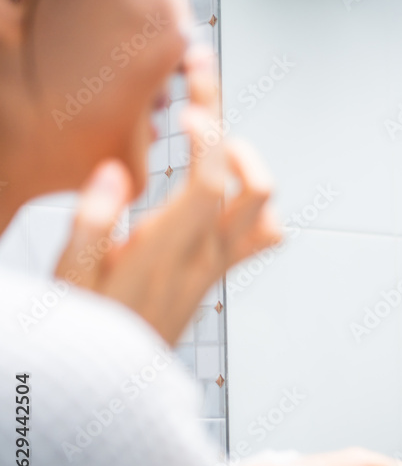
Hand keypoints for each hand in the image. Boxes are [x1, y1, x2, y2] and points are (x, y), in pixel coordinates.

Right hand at [54, 45, 281, 344]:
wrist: (115, 385)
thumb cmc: (87, 326)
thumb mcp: (70, 277)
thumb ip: (93, 222)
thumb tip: (117, 172)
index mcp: (165, 251)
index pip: (211, 183)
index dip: (209, 138)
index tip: (189, 108)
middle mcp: (204, 256)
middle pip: (249, 183)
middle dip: (227, 123)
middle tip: (199, 80)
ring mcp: (218, 264)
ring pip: (268, 209)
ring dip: (249, 165)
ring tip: (211, 144)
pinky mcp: (222, 270)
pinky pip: (265, 236)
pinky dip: (257, 204)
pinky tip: (223, 190)